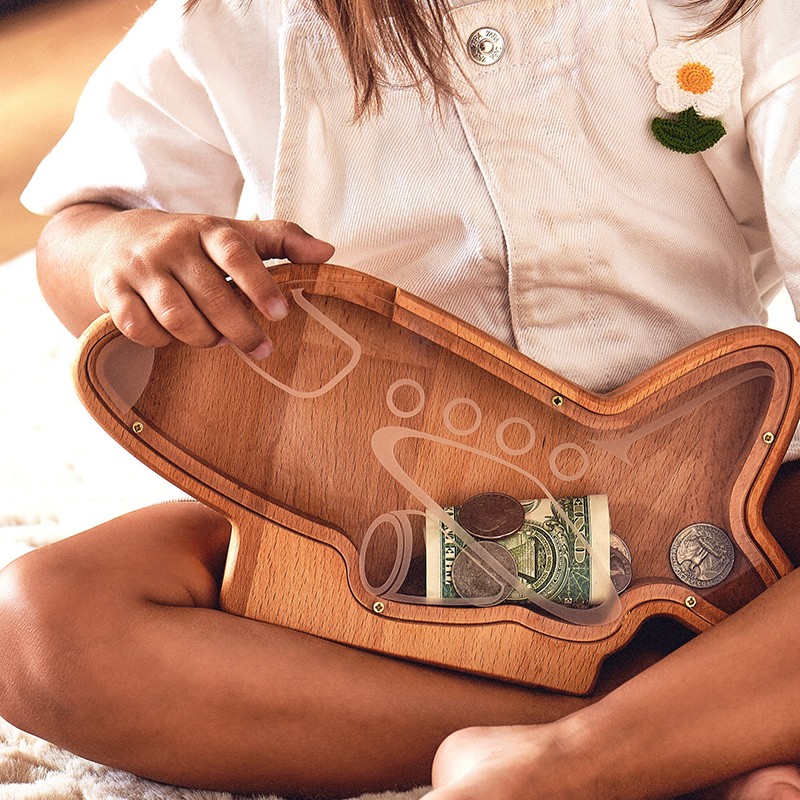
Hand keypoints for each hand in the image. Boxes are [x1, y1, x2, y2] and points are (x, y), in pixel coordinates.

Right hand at [89, 209, 334, 356]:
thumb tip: (328, 253)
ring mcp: (140, 268)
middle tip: (261, 349)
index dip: (260, 285)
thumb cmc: (190, 243)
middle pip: (211, 295)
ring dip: (203, 338)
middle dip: (240, 329)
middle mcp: (172, 245)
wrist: (113, 240)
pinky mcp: (112, 291)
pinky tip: (175, 338)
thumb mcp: (234, 234)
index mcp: (207, 229)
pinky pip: (139, 328)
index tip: (281, 314)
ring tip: (217, 340)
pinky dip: (161, 341)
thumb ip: (282, 240)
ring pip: (176, 317)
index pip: (237, 253)